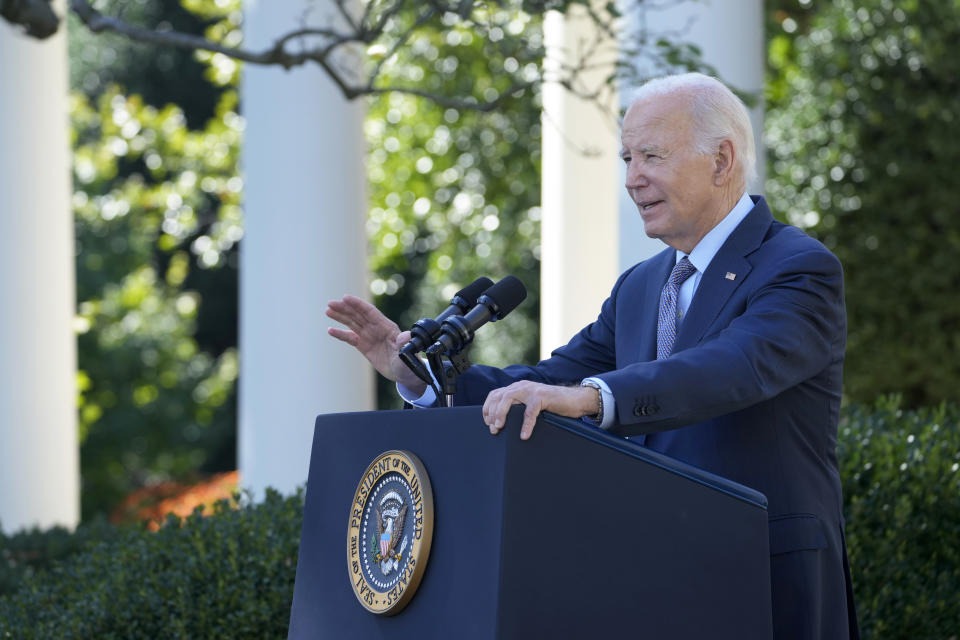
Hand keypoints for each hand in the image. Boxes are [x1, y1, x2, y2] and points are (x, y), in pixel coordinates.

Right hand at [326, 295, 425, 392]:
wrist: (405, 373)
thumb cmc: (408, 362)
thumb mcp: (406, 353)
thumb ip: (404, 344)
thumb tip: (406, 336)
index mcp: (387, 327)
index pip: (370, 312)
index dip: (357, 304)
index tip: (345, 298)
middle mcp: (377, 329)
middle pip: (358, 315)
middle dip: (345, 309)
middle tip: (330, 303)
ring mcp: (370, 336)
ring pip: (353, 323)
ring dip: (340, 317)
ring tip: (328, 311)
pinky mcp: (364, 346)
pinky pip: (350, 338)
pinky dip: (341, 334)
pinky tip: (330, 330)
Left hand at [482, 381, 598, 439]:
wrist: (577, 400)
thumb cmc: (554, 406)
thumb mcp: (532, 405)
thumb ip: (520, 408)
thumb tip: (503, 425)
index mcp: (518, 388)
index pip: (495, 394)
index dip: (488, 408)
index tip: (487, 423)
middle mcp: (522, 386)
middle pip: (499, 396)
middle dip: (492, 413)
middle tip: (493, 429)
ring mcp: (532, 390)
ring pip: (509, 398)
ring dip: (501, 414)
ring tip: (499, 427)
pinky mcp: (543, 396)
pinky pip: (530, 411)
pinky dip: (526, 424)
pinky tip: (524, 435)